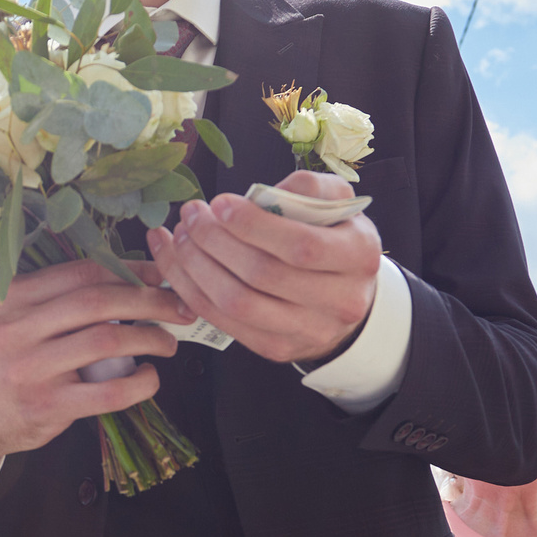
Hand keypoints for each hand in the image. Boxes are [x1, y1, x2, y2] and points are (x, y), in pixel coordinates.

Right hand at [0, 259, 190, 490]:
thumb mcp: (4, 317)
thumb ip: (48, 298)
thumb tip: (123, 280)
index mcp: (10, 296)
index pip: (82, 271)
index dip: (130, 270)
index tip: (161, 275)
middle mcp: (16, 328)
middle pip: (98, 300)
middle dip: (150, 300)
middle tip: (178, 307)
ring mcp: (30, 369)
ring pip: (106, 340)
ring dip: (149, 338)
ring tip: (167, 343)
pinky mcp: (46, 407)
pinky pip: (107, 392)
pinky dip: (140, 384)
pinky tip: (149, 379)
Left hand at [146, 170, 382, 364]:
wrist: (346, 297)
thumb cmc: (333, 239)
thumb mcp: (336, 203)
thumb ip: (308, 188)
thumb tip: (257, 196)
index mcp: (358, 255)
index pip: (301, 245)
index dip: (253, 225)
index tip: (220, 203)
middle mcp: (340, 300)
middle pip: (263, 274)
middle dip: (215, 241)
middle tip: (191, 216)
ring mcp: (308, 331)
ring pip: (238, 303)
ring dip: (196, 267)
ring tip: (179, 237)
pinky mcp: (277, 348)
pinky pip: (225, 323)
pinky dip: (193, 292)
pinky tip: (177, 266)